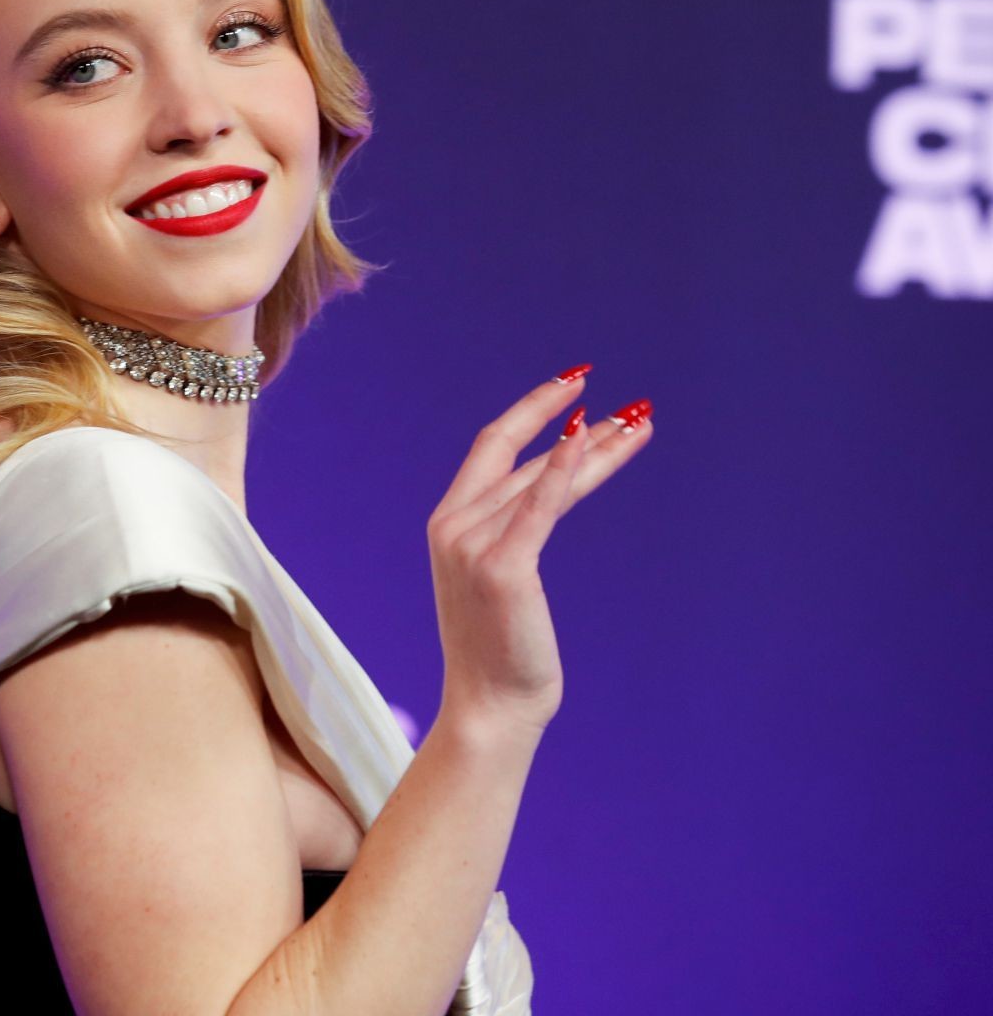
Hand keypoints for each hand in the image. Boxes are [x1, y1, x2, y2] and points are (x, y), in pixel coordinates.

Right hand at [425, 370, 653, 739]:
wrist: (489, 705)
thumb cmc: (503, 649)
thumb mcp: (507, 576)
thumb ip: (520, 527)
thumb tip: (556, 484)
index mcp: (448, 523)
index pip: (492, 446)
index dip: (532, 409)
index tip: (575, 383)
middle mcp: (454, 525)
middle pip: (529, 456)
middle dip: (585, 425)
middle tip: (634, 405)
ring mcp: (474, 544)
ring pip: (546, 476)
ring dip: (597, 444)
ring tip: (641, 423)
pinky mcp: (502, 566)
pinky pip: (540, 504)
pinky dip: (565, 467)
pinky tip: (589, 438)